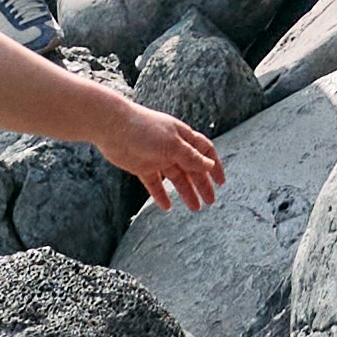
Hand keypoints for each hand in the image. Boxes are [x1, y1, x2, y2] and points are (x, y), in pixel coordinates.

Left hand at [107, 104, 222, 214]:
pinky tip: (167, 206)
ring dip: (186, 192)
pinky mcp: (143, 167)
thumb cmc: (146, 130)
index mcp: (183, 138)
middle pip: (192, 168)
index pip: (205, 152)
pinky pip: (156, 184)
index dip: (214, 166)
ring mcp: (158, 158)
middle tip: (210, 202)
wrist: (114, 128)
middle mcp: (172, 148)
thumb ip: (191, 157)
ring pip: (176, 178)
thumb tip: (209, 165)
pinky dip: (162, 195)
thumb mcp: (172, 145)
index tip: (221, 182)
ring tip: (195, 208)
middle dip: (202, 184)